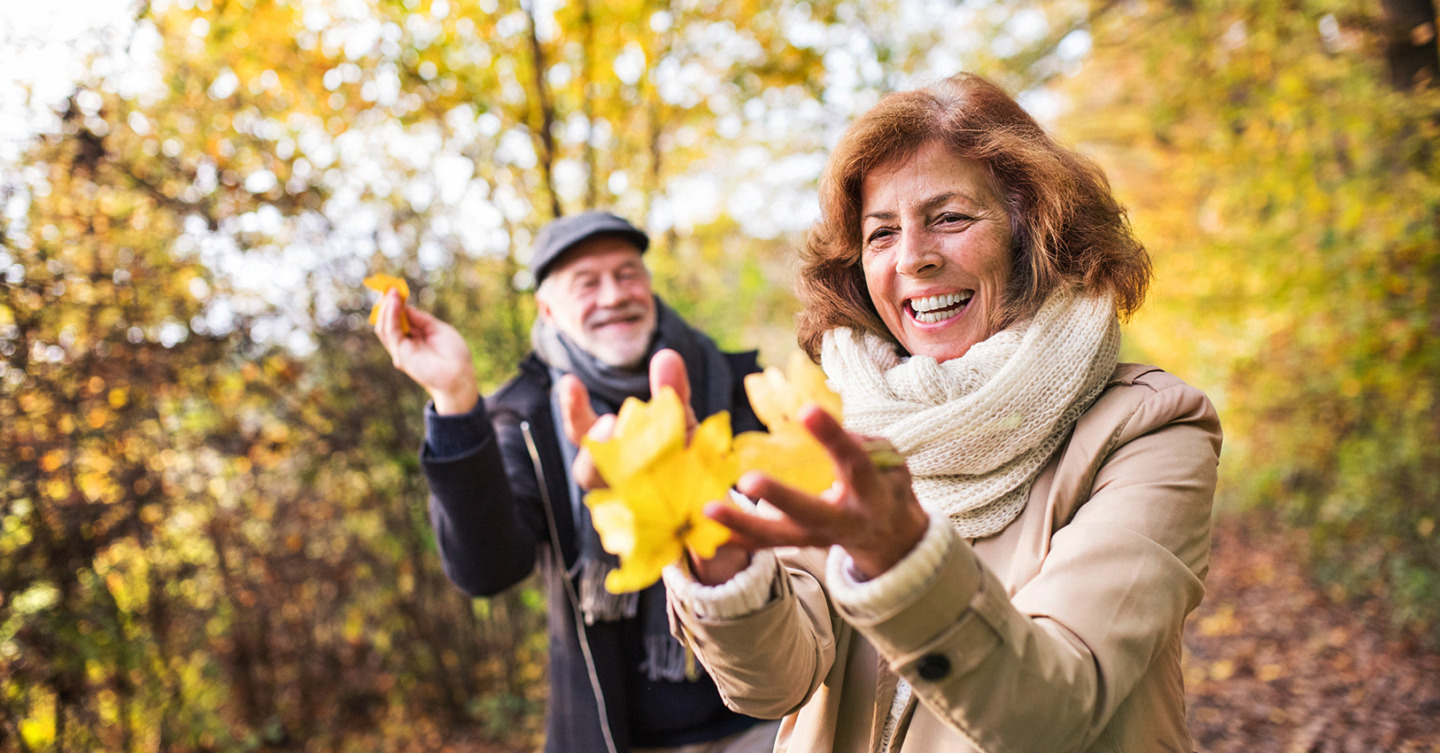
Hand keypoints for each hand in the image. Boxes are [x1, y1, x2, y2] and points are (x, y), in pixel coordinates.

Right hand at [372, 289, 478, 414]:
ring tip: (391, 292)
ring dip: (386, 308)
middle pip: (387, 322)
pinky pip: (391, 332)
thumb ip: (420, 319)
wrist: (460, 375)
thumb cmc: (454, 354)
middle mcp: (404, 344)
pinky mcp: (401, 355)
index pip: (398, 318)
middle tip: (389, 287)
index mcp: (413, 338)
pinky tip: (395, 303)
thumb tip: (405, 306)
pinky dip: (391, 316)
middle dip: (387, 304)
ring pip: (384, 327)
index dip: (395, 304)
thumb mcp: (437, 329)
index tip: (394, 288)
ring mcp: (401, 350)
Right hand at [558, 350, 752, 584]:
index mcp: (612, 455)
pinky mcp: (655, 541)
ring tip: (644, 462)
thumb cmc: (686, 460)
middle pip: (588, 472)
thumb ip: (673, 393)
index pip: (581, 433)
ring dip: (626, 482)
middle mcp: (612, 486)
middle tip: (610, 423)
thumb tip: (667, 355)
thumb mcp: (682, 424)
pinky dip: (663, 519)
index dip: (572, 410)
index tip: (570, 381)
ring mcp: (629, 516)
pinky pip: (650, 533)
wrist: (711, 514)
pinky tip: (682, 510)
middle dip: (596, 448)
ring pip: (612, 504)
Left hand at [708, 407, 929, 580]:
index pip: (853, 462)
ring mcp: (817, 539)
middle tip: (748, 480)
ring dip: (742, 524)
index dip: (832, 437)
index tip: (808, 409)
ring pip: (777, 536)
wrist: (891, 540)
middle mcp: (843, 521)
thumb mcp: (890, 461)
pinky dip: (734, 540)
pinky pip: (763, 546)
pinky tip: (703, 532)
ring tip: (709, 509)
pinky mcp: (798, 546)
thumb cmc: (885, 486)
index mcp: (871, 494)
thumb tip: (826, 427)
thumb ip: (863, 443)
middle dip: (780, 497)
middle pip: (809, 512)